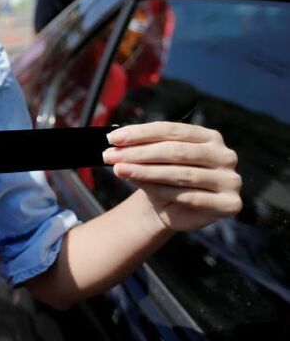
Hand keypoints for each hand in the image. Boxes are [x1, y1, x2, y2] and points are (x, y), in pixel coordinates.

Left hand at [103, 122, 241, 231]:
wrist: (171, 210)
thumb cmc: (161, 178)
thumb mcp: (152, 160)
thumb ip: (141, 150)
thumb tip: (116, 144)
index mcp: (209, 137)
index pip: (172, 130)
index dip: (140, 133)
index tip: (112, 137)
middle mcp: (224, 155)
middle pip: (175, 150)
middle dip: (139, 153)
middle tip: (110, 155)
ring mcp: (231, 180)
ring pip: (181, 174)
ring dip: (145, 171)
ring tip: (119, 169)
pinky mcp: (230, 203)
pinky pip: (189, 196)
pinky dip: (161, 191)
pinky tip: (141, 187)